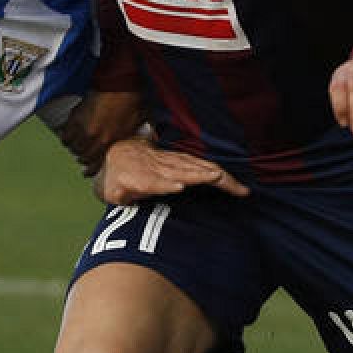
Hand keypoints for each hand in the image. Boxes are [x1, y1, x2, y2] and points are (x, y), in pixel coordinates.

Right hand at [60, 90, 143, 175]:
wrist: (119, 83)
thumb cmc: (131, 100)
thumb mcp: (141, 121)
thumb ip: (142, 134)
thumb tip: (154, 140)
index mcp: (111, 142)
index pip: (95, 164)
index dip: (90, 170)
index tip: (86, 172)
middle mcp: (95, 139)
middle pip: (82, 156)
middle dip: (82, 157)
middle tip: (82, 155)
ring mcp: (83, 129)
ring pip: (72, 147)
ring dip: (74, 147)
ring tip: (75, 144)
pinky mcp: (76, 118)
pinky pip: (65, 134)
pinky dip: (66, 136)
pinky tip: (68, 134)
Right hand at [92, 138, 247, 205]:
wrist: (108, 161)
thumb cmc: (139, 172)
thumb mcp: (163, 176)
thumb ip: (184, 180)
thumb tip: (208, 189)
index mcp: (176, 164)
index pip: (204, 169)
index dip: (225, 178)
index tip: (244, 191)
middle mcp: (165, 165)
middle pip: (196, 170)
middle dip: (216, 176)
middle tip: (236, 186)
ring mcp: (148, 170)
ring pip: (177, 173)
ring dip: (196, 176)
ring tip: (214, 178)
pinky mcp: (130, 180)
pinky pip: (150, 183)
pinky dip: (164, 185)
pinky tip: (177, 187)